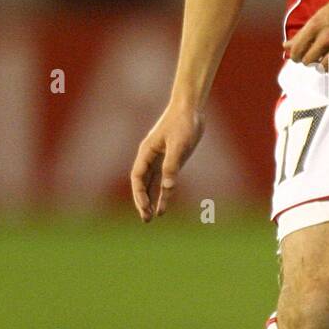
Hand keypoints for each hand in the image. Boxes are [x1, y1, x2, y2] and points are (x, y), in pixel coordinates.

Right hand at [130, 100, 204, 221]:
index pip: (138, 177)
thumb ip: (172, 166)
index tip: (145, 207)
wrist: (191, 109)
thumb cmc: (183, 123)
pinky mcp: (170, 160)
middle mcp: (149, 157)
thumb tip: (168, 187)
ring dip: (150, 200)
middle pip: (141, 184)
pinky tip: (163, 205)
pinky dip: (162, 193)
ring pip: (150, 184)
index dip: (139, 194)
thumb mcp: (179, 145)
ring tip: (150, 218)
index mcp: (146, 152)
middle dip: (142, 201)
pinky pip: (162, 180)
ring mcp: (159, 159)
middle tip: (146, 219)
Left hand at [282, 0, 328, 70]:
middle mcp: (327, 37)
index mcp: (316, 25)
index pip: (297, 51)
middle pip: (308, 61)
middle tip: (316, 56)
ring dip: (323, 65)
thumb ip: (303, 33)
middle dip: (310, 61)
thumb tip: (286, 46)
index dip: (296, 56)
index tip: (300, 56)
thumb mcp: (321, 15)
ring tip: (328, 57)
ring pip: (322, 68)